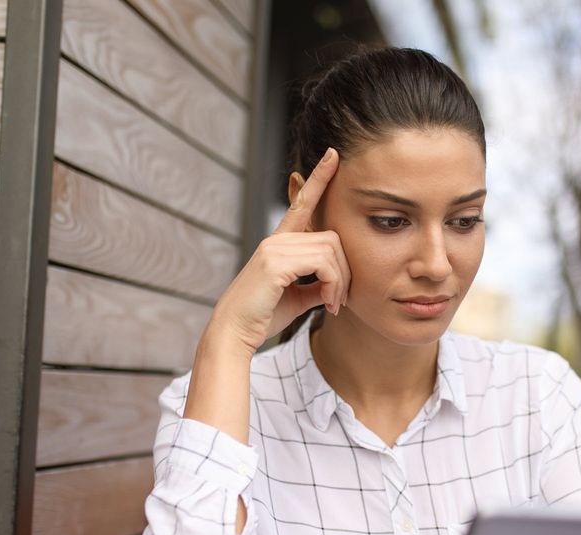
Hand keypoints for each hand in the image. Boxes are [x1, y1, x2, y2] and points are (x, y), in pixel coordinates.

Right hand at [207, 147, 351, 353]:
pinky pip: (323, 263)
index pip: (302, 203)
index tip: (333, 155)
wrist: (235, 334)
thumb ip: (318, 285)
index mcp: (279, 244)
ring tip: (334, 305)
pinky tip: (328, 304)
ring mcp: (274, 248)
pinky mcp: (275, 262)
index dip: (319, 179)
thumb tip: (336, 285)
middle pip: (332, 238)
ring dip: (341, 281)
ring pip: (331, 250)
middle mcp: (276, 240)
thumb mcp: (298, 298)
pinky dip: (334, 285)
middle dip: (346, 270)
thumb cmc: (262, 317)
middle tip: (342, 300)